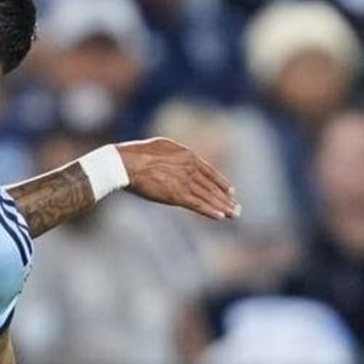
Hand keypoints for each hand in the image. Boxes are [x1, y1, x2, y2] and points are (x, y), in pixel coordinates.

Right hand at [116, 138, 239, 219]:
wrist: (125, 163)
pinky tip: (220, 217)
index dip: (221, 183)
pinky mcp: (176, 195)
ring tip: (233, 215)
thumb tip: (181, 158)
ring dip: (222, 207)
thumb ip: (176, 154)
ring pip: (208, 197)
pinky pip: (197, 205)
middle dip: (226, 199)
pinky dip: (209, 211)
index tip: (231, 191)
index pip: (210, 171)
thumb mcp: (162, 146)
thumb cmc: (137, 153)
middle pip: (212, 186)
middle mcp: (190, 168)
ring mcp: (184, 182)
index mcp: (187, 155)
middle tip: (237, 208)